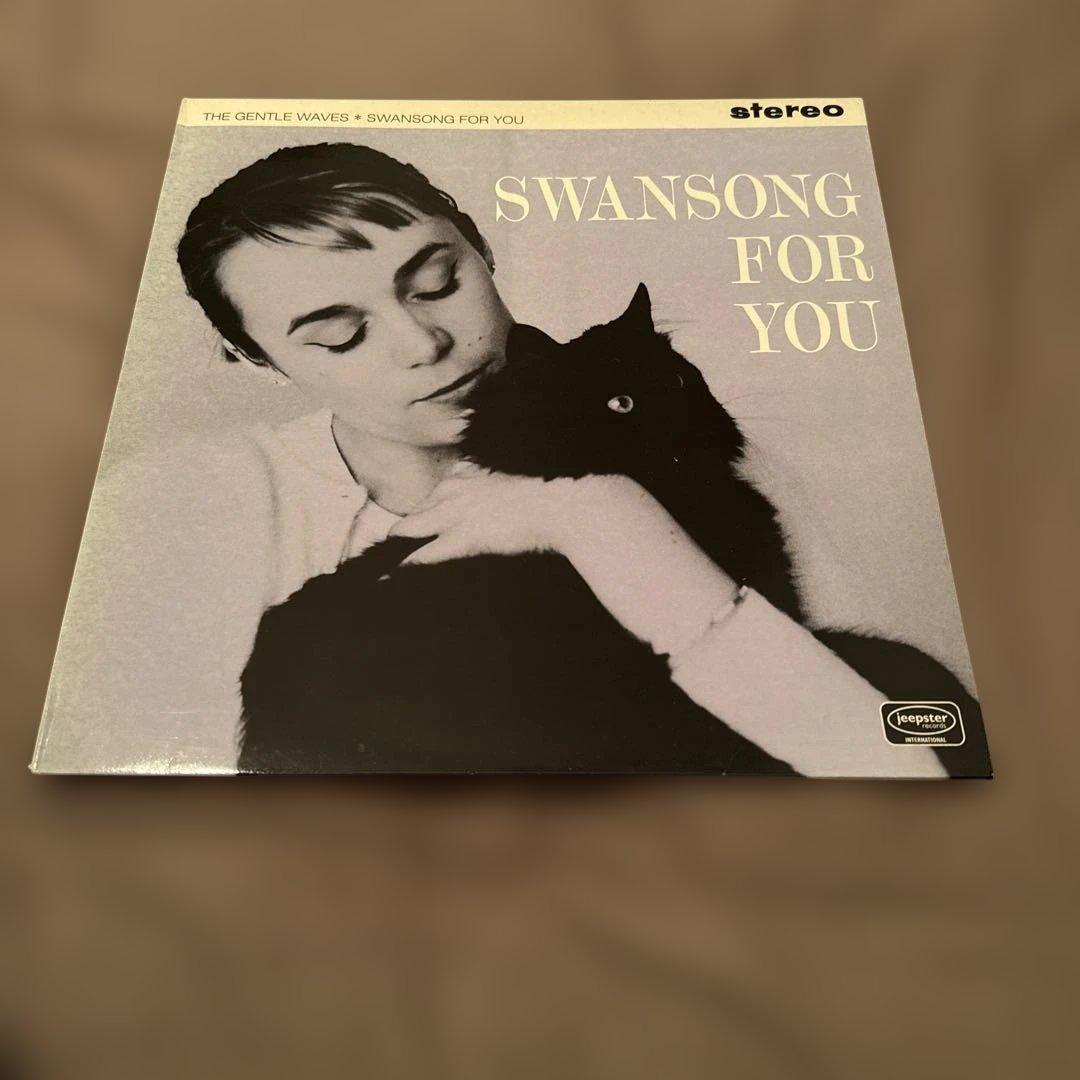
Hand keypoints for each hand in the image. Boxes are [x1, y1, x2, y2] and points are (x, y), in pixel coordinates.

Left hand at [388, 462, 740, 656]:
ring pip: (412, 529)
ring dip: (389, 549)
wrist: (578, 504)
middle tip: (368, 552)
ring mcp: (462, 512)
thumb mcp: (538, 490)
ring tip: (365, 568)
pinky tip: (384, 578)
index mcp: (480, 476)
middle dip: (394, 532)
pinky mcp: (467, 536)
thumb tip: (520, 512)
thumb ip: (520, 498)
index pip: (440, 493)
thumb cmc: (568, 499)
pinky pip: (424, 554)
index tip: (409, 529)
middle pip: (418, 511)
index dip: (423, 515)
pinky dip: (403, 567)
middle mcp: (463, 489)